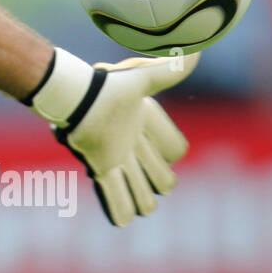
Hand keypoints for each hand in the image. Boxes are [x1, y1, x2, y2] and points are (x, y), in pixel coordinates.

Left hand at [26, 49, 197, 225]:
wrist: (75, 95)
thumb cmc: (107, 87)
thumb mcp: (142, 79)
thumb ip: (169, 71)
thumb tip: (196, 51)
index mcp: (147, 129)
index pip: (174, 154)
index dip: (171, 155)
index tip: (157, 142)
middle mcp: (133, 148)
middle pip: (160, 181)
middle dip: (158, 183)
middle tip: (148, 174)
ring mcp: (117, 160)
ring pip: (140, 193)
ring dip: (142, 201)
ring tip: (140, 204)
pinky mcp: (100, 167)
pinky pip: (112, 195)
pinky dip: (118, 210)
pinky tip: (122, 221)